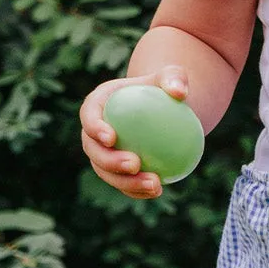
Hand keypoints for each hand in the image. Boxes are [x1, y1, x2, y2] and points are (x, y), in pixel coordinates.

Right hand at [79, 65, 188, 197]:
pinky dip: (138, 189)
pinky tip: (158, 191)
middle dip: (109, 161)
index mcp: (98, 104)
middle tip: (134, 164)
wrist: (165, 108)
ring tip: (153, 185)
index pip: (89, 116)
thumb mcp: (172, 76)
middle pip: (93, 150)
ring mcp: (104, 153)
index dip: (94, 128)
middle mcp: (95, 132)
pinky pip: (124, 183)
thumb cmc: (165, 88)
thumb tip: (179, 92)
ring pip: (107, 173)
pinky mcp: (117, 170)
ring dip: (126, 183)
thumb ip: (175, 78)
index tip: (112, 138)